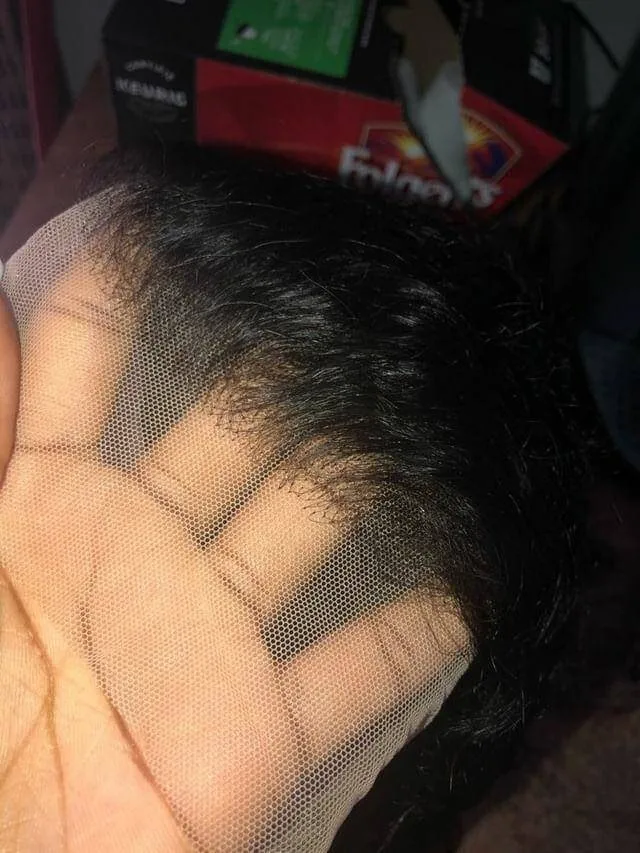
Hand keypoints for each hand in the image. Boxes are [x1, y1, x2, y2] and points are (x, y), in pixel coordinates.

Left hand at [0, 260, 467, 851]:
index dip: (116, 303)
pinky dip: (412, 638)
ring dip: (355, 478)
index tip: (170, 230)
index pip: (86, 376)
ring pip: (304, 530)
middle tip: (334, 307)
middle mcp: (141, 552)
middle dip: (273, 374)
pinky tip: (469, 589)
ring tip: (415, 411)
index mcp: (52, 511)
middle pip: (224, 436)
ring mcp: (211, 634)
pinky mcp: (263, 727)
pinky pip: (355, 676)